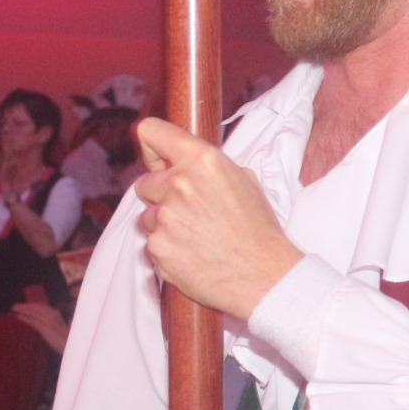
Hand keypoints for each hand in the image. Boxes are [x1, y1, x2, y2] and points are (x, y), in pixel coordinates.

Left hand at [13, 301, 69, 354]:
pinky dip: (25, 318)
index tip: (23, 305)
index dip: (31, 305)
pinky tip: (18, 317)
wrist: (70, 347)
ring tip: (15, 309)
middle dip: (25, 306)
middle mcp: (52, 315)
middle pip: (36, 308)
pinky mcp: (45, 329)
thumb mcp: (57, 327)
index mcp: (55, 313)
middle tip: (15, 306)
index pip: (41, 306)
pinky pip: (33, 322)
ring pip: (33, 313)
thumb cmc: (65, 339)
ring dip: (23, 310)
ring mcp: (49, 321)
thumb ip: (50, 321)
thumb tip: (39, 320)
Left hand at [131, 118, 299, 319]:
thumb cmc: (258, 229)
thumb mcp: (243, 180)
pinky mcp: (157, 247)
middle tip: (187, 212)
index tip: (157, 162)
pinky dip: (166, 249)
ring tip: (194, 237)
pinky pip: (150, 244)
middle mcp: (179, 184)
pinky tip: (191, 254)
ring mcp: (165, 217)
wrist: (264, 276)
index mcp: (201, 160)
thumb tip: (183, 162)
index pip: (151, 132)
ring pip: (146, 216)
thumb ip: (207, 167)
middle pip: (144, 182)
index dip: (152, 149)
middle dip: (159, 195)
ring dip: (162, 225)